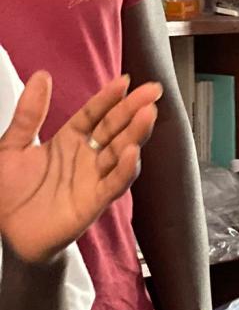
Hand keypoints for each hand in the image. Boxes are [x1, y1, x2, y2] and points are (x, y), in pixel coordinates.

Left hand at [0, 71, 160, 263]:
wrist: (9, 233)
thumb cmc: (11, 193)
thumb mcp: (12, 144)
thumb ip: (29, 113)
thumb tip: (42, 75)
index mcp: (68, 142)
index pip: (94, 115)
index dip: (109, 98)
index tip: (124, 80)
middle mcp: (85, 159)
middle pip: (114, 130)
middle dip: (133, 110)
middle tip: (152, 91)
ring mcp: (92, 181)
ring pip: (119, 154)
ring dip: (135, 134)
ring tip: (147, 115)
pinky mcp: (92, 204)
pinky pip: (112, 185)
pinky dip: (123, 170)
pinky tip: (131, 153)